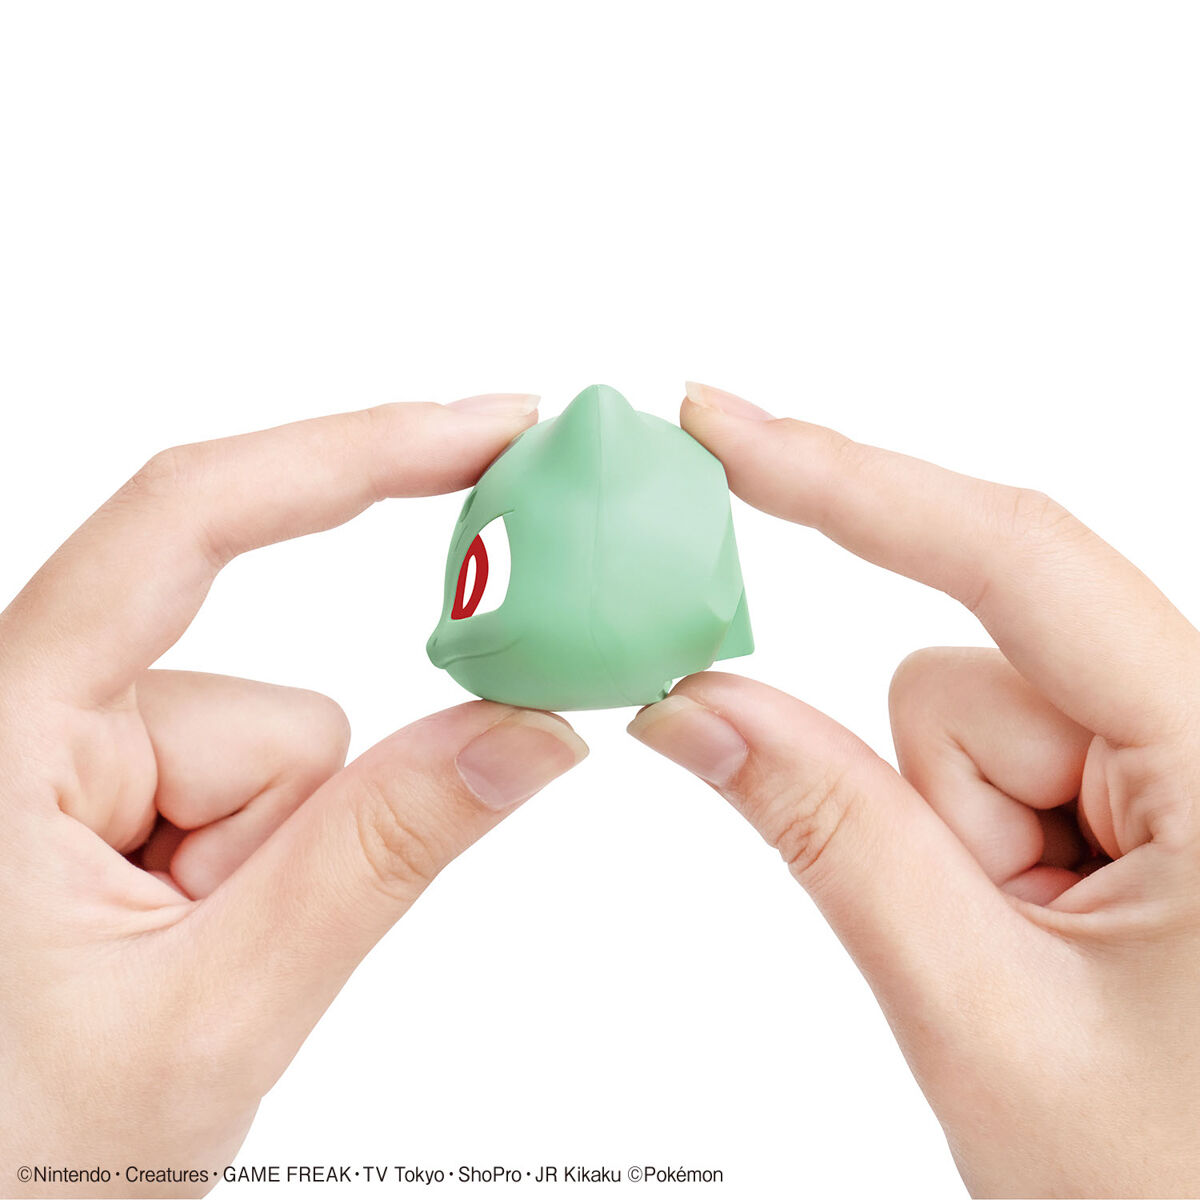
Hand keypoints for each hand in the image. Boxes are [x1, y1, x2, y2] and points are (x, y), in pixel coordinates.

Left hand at [0, 396, 587, 1197]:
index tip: (492, 429)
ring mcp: (77, 754)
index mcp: (6, 730)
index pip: (188, 524)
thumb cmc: (17, 1155)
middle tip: (242, 963)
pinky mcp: (117, 788)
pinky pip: (261, 792)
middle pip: (273, 711)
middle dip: (299, 834)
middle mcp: (32, 711)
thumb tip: (534, 730)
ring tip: (187, 980)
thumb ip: (382, 857)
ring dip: (275, 867)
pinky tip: (186, 950)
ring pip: (277, 760)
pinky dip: (261, 869)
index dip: (351, 453)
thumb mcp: (216, 1014)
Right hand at [628, 382, 1199, 1197]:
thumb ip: (832, 837)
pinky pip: (990, 763)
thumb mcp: (984, 1018)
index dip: (851, 480)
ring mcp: (1179, 759)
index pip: (1016, 560)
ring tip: (1034, 962)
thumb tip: (693, 702)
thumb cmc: (1172, 1190)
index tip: (719, 427)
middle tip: (983, 943)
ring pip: (967, 725)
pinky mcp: (1141, 790)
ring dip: (960, 838)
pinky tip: (1047, 938)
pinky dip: (978, 842)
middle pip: (971, 675)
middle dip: (934, 803)